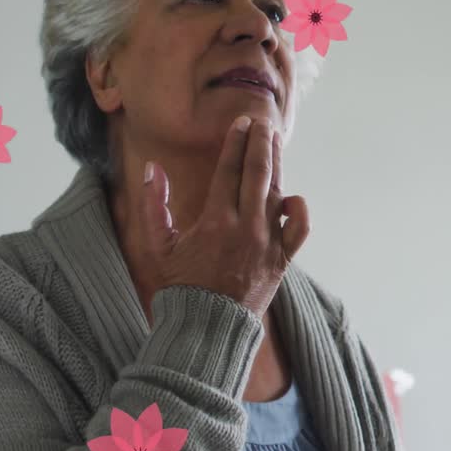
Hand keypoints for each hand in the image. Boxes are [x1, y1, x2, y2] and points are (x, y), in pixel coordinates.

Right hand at [139, 116, 310, 316]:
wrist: (208, 327)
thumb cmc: (180, 286)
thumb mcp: (159, 246)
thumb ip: (154, 205)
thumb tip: (152, 169)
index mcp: (216, 220)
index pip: (229, 170)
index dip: (235, 143)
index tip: (240, 123)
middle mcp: (246, 226)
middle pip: (257, 173)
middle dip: (259, 144)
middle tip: (261, 123)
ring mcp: (268, 242)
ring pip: (277, 193)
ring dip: (276, 165)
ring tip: (274, 142)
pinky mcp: (281, 258)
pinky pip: (299, 229)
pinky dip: (299, 210)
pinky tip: (293, 196)